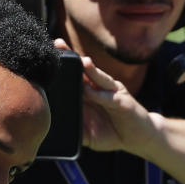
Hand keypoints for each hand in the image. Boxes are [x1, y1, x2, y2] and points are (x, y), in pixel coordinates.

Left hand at [54, 38, 163, 155]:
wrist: (139, 138)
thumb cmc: (111, 133)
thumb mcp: (88, 134)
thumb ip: (73, 129)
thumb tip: (52, 131)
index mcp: (89, 93)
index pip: (73, 75)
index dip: (61, 66)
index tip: (46, 57)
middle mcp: (99, 88)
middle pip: (83, 69)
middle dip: (72, 57)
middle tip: (57, 45)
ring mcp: (112, 92)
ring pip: (99, 78)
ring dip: (90, 69)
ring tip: (81, 61)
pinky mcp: (123, 102)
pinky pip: (110, 97)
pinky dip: (101, 95)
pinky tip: (92, 92)